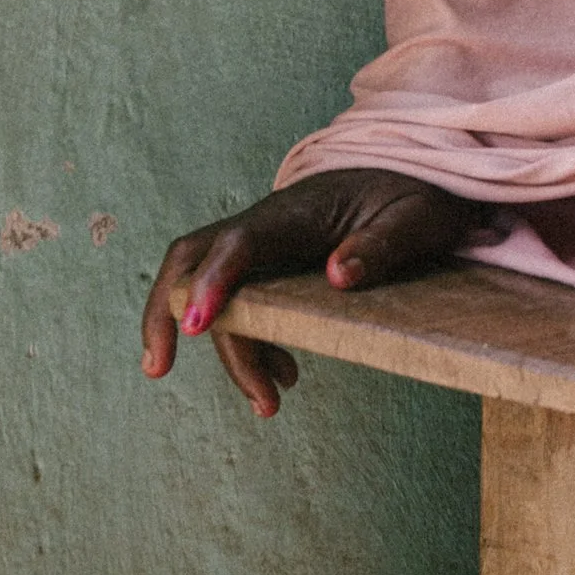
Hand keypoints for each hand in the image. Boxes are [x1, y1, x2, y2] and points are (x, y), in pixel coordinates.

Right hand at [140, 169, 469, 419]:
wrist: (415, 170)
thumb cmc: (413, 195)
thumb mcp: (416, 219)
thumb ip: (381, 246)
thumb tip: (337, 277)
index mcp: (299, 211)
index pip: (240, 241)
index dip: (212, 282)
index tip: (197, 328)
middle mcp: (268, 223)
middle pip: (192, 259)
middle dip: (165, 311)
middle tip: (158, 368)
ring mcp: (264, 242)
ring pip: (213, 288)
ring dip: (228, 348)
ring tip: (268, 403)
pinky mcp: (272, 261)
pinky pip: (241, 301)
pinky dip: (250, 342)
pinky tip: (283, 376)